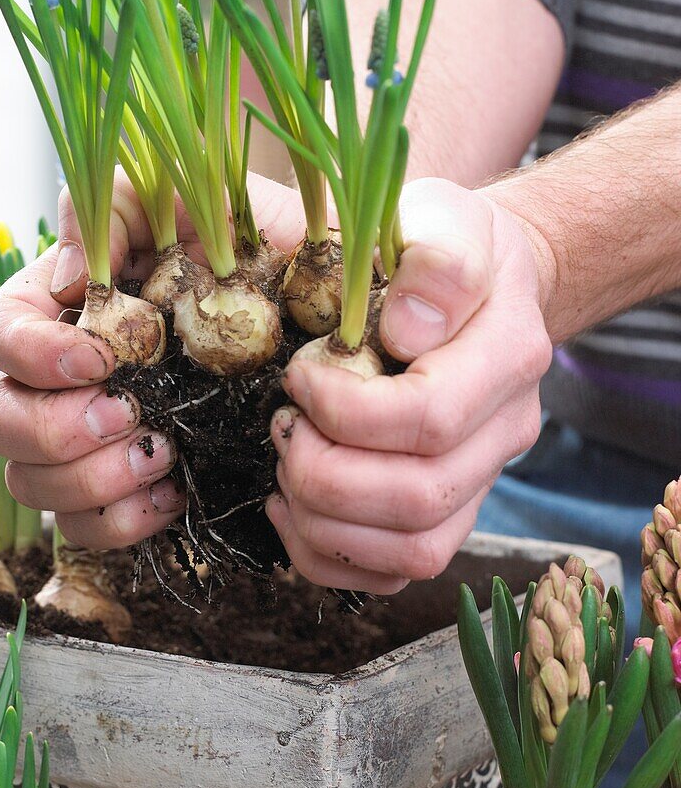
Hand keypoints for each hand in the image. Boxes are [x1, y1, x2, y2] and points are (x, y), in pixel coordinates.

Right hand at [0, 172, 307, 551]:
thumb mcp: (199, 199)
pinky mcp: (126, 488)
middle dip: (51, 429)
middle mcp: (63, 374)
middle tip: (128, 415)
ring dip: (89, 479)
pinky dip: (122, 520)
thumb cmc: (261, 246)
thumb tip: (67, 278)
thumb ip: (119, 208)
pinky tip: (175, 489)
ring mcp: (89, 435)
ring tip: (164, 452)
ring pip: (28, 483)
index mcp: (68, 302)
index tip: (99, 361)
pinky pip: (85, 530)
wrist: (328, 308)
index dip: (31, 355)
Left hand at [265, 177, 554, 594]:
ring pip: (414, 549)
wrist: (478, 281)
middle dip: (323, 473)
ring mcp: (481, 477)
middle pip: (417, 498)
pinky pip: (398, 570)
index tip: (297, 373)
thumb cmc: (440, 243)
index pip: (427, 417)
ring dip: (324, 523)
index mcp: (508, 355)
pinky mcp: (449, 508)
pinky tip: (291, 510)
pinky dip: (331, 557)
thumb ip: (437, 260)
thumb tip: (406, 328)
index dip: (344, 409)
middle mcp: (506, 429)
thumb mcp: (442, 217)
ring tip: (283, 470)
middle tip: (279, 427)